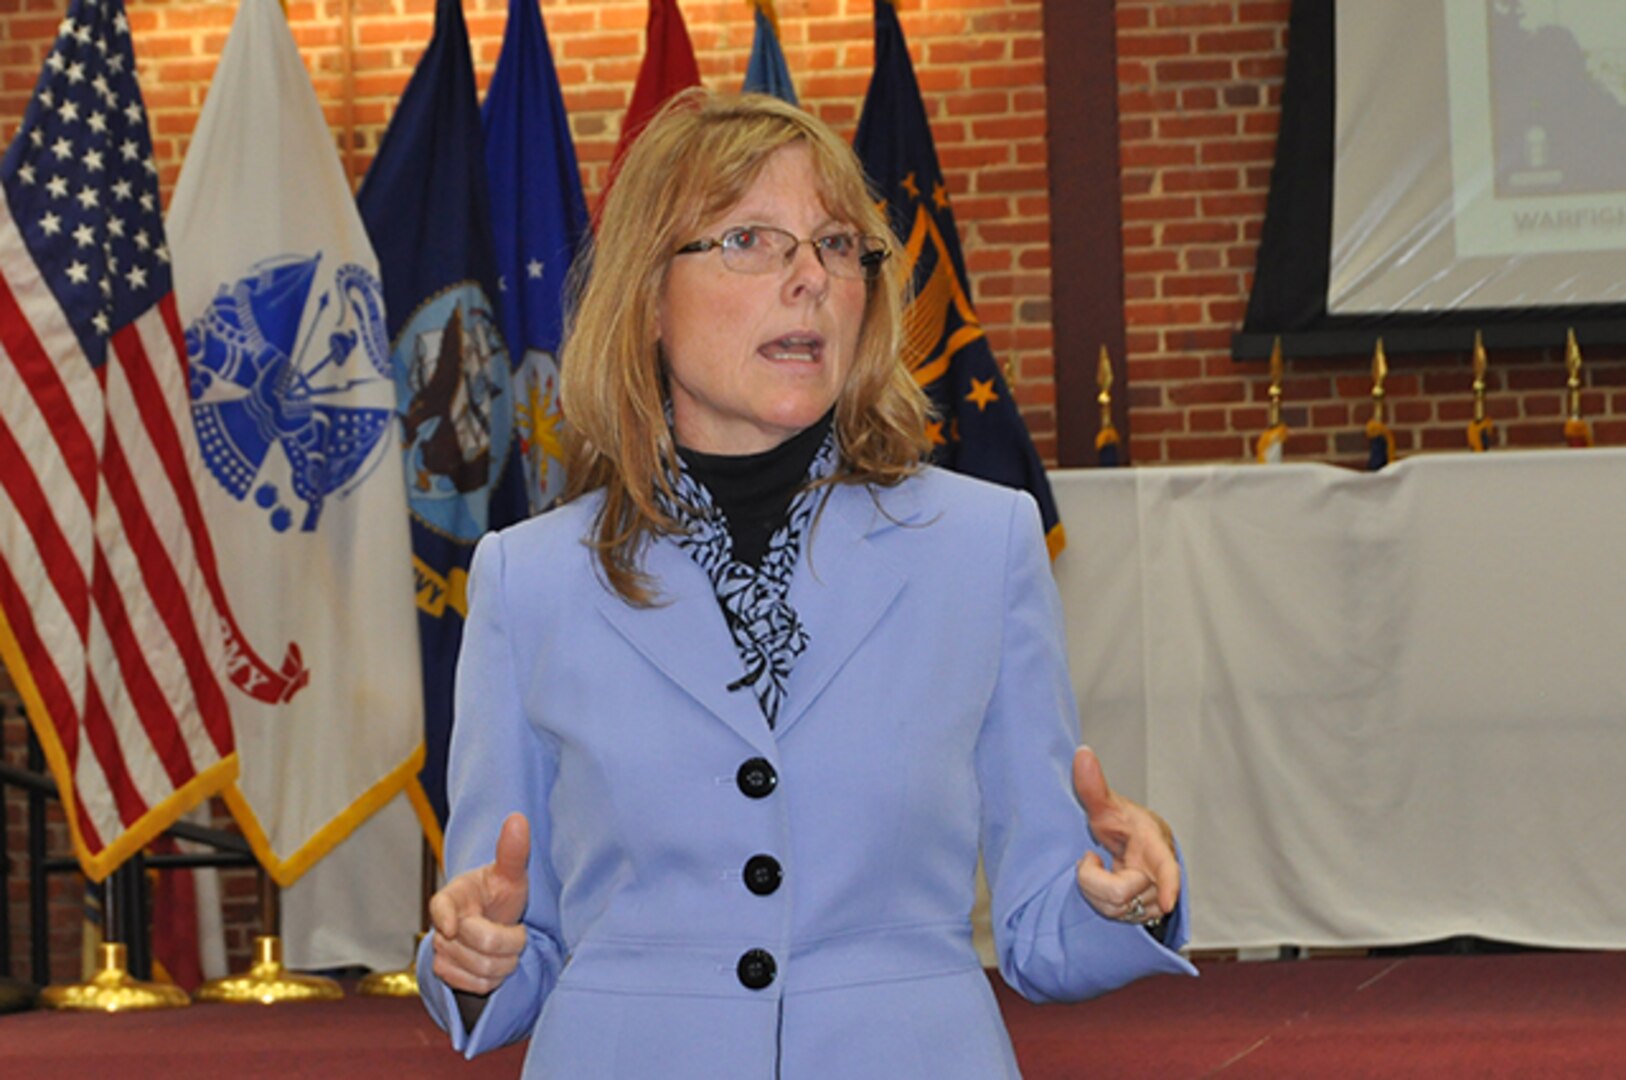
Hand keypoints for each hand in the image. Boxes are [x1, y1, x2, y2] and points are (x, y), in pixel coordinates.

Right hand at [428, 812, 530, 994]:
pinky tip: (496, 963)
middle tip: (516, 932)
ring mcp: (441, 951)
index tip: (454, 927)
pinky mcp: (445, 974)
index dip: (447, 919)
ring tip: (507, 947)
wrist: (492, 924)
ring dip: (505, 962)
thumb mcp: (511, 874)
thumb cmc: (500, 895)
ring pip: (482, 969)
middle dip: (512, 941)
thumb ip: (513, 851)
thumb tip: (518, 818)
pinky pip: (477, 986)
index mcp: (452, 895)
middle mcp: (441, 925)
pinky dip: (494, 979)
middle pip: (484, 943)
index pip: (441, 908)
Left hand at [1071, 746, 1180, 924]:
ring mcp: (1152, 898)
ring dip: (1095, 892)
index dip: (1168, 886)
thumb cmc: (1124, 825)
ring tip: (1097, 869)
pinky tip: (1101, 884)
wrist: (1132, 844)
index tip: (1167, 902)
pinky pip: (1116, 918)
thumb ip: (1093, 784)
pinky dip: (1100, 902)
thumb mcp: (1106, 805)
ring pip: (1117, 911)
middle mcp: (1158, 877)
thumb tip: (1082, 753)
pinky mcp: (1144, 913)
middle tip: (1090, 859)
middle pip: (1122, 894)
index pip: (1166, 869)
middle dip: (1093, 880)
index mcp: (1155, 846)